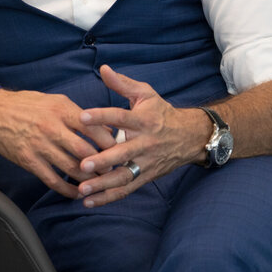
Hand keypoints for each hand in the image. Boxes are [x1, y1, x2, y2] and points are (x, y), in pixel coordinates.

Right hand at [0, 88, 116, 198]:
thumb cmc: (28, 104)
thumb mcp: (56, 100)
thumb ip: (79, 114)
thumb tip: (105, 128)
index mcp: (62, 110)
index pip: (93, 128)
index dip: (109, 142)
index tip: (120, 150)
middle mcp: (52, 128)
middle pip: (85, 151)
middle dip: (103, 164)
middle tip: (114, 171)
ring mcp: (40, 146)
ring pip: (71, 169)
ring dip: (88, 180)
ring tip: (99, 184)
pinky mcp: (29, 161)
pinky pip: (53, 180)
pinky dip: (67, 190)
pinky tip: (76, 193)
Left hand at [76, 65, 209, 206]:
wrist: (190, 137)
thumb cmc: (161, 112)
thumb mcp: (145, 94)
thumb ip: (122, 83)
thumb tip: (103, 69)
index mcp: (143, 120)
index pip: (120, 117)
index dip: (101, 116)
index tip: (81, 117)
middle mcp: (145, 143)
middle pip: (123, 153)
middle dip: (103, 160)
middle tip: (82, 165)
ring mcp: (146, 163)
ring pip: (124, 176)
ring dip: (103, 185)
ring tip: (82, 189)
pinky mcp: (145, 177)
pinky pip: (126, 189)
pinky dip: (108, 197)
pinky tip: (88, 202)